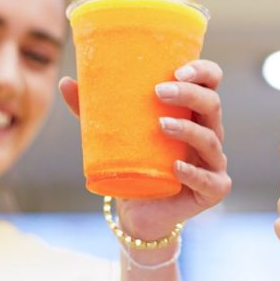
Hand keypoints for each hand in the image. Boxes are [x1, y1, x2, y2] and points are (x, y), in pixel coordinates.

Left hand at [59, 59, 231, 240]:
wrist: (138, 212)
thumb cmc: (134, 165)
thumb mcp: (114, 136)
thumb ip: (93, 111)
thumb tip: (66, 82)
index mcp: (192, 113)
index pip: (210, 83)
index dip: (202, 71)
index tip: (178, 69)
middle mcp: (209, 133)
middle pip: (212, 105)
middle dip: (189, 94)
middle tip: (159, 92)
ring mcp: (213, 162)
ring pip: (210, 139)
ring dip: (187, 129)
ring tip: (160, 125)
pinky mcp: (213, 190)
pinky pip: (210, 180)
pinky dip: (193, 172)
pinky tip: (176, 166)